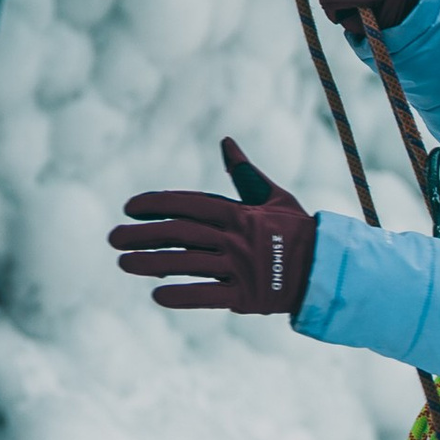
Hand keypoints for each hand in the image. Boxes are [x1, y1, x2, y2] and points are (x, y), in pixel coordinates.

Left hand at [109, 139, 317, 314]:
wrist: (326, 269)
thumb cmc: (296, 230)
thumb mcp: (272, 196)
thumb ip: (244, 173)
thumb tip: (226, 142)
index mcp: (238, 212)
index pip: (187, 204)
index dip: (156, 204)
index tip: (129, 207)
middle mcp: (234, 238)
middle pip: (178, 233)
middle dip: (142, 234)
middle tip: (113, 238)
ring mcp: (239, 268)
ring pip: (186, 263)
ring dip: (150, 263)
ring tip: (123, 263)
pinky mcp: (245, 297)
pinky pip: (207, 296)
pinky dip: (181, 296)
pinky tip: (156, 295)